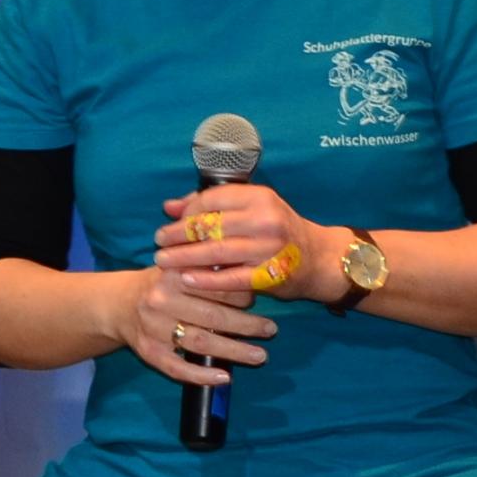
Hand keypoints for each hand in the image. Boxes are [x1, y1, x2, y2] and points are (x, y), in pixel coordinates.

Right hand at [120, 263, 275, 388]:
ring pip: (200, 342)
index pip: (216, 285)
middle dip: (246, 324)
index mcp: (173, 274)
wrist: (117, 304)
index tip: (259, 300)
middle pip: (212, 315)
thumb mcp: (180, 266)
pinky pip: (177, 368)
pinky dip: (202, 375)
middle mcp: (161, 301)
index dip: (242, 294)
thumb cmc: (160, 284)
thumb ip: (209, 267)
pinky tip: (224, 377)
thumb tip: (253, 271)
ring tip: (260, 356)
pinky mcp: (149, 352)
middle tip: (271, 330)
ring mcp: (154, 329)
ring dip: (234, 351)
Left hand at [154, 181, 324, 300]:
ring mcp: (267, 248)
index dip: (187, 212)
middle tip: (158, 242)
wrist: (317, 258)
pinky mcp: (269, 274)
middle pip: (210, 225)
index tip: (172, 223)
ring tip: (163, 260)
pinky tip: (186, 279)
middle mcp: (264, 219)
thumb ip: (211, 205)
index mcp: (259, 197)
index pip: (211, 200)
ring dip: (184, 257)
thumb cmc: (278, 231)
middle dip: (178, 235)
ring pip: (215, 251)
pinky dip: (205, 279)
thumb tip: (169, 207)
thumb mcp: (252, 209)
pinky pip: (230, 278)